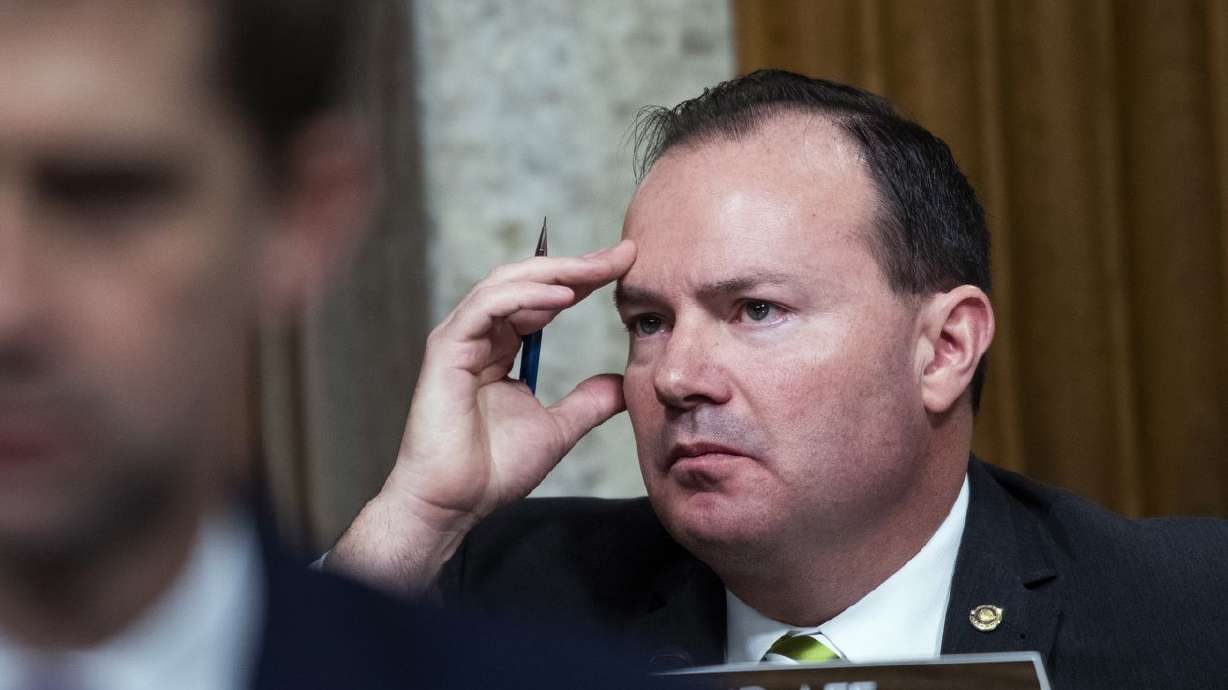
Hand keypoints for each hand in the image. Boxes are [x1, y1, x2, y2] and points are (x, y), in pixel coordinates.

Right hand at [329, 240, 635, 593]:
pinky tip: (562, 296)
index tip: (627, 266)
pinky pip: (487, 307)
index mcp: (500, 347)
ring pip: (506, 283)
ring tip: (598, 270)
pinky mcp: (447, 349)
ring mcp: (460, 338)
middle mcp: (479, 335)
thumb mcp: (559, 428)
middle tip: (622, 255)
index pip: (543, 298)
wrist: (455, 504)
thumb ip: (588, 402)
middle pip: (528, 281)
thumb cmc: (492, 470)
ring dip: (555, 272)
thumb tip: (622, 382)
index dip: (583, 280)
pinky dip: (525, 296)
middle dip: (576, 266)